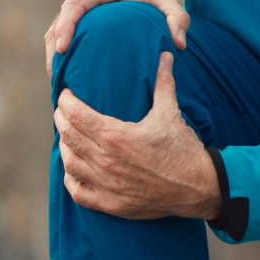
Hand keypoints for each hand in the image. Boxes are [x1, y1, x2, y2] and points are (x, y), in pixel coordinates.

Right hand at [44, 0, 189, 74]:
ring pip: (54, 35)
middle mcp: (81, 3)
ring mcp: (77, 14)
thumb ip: (176, 15)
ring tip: (59, 84)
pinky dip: (59, 57)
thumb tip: (180, 44)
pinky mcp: (78, 24)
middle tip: (57, 78)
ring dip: (53, 58)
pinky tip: (67, 78)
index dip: (65, 26)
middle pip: (56, 26)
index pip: (73, 7)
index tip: (62, 47)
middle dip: (53, 51)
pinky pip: (61, 39)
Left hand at [55, 52, 221, 219]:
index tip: (65, 94)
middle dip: (60, 119)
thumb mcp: (171, 114)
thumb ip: (163, 83)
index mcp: (116, 136)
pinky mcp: (111, 204)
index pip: (76, 114)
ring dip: (65, 147)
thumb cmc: (183, 150)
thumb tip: (165, 55)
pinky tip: (73, 169)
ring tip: (68, 136)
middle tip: (62, 111)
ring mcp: (107, 184)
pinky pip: (78, 192)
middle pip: (68, 136)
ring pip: (69, 163)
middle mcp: (106, 160)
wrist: (198, 188)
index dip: (65, 101)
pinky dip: (71, 179)